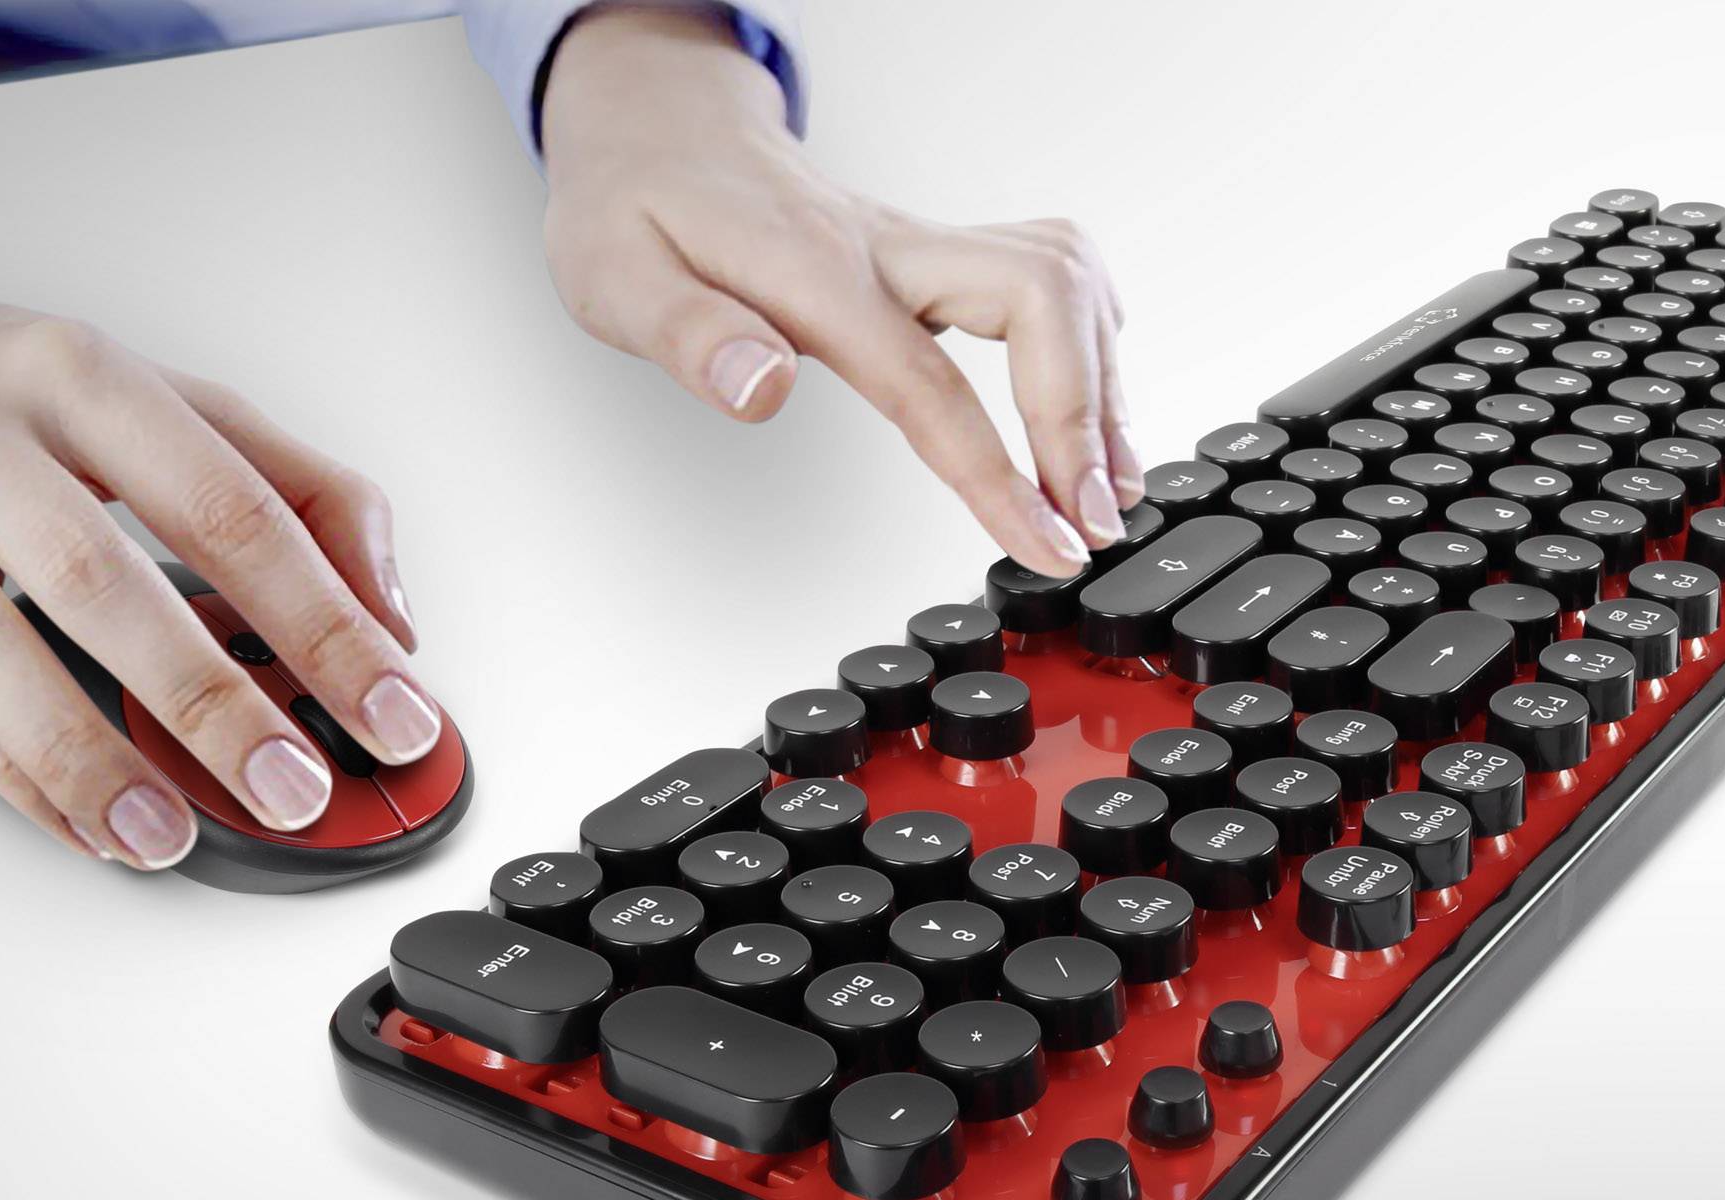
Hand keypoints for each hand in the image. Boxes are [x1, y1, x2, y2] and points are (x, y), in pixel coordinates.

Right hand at [0, 233, 431, 869]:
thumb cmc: (14, 405)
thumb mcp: (169, 403)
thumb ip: (302, 491)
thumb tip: (388, 611)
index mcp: (82, 376)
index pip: (231, 510)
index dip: (323, 622)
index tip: (390, 708)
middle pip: (103, 581)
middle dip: (210, 701)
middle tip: (294, 786)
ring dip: (91, 758)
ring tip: (175, 835)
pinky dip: (21, 781)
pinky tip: (93, 826)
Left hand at [539, 5, 1138, 580]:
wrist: (656, 130)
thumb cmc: (634, 210)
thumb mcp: (615, 280)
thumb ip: (690, 338)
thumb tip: (760, 392)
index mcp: (816, 273)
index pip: (931, 382)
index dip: (1001, 473)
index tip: (1049, 544)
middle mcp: (891, 246)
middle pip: (1042, 297)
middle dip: (1085, 417)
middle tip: (1093, 521)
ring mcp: (924, 243)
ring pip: (1065, 279)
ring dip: (1103, 383)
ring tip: (1109, 485)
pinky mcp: (941, 251)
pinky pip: (1052, 278)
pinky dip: (1089, 348)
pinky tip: (1089, 412)